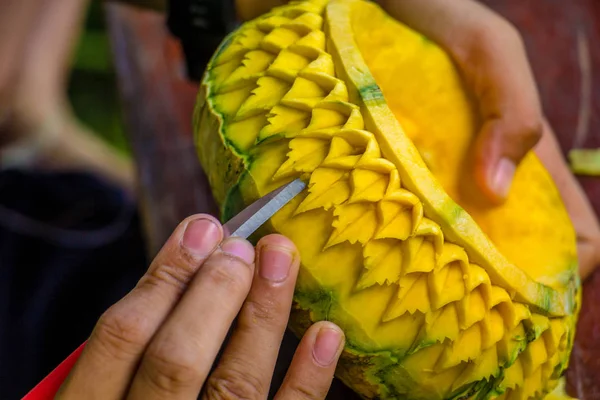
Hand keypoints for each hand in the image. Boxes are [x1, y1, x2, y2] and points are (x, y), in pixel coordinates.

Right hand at [56, 214, 344, 398]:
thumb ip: (120, 366)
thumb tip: (174, 283)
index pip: (120, 339)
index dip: (163, 276)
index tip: (202, 229)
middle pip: (176, 359)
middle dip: (214, 291)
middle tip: (245, 245)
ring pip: (235, 387)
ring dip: (263, 316)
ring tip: (283, 260)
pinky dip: (307, 382)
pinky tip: (325, 335)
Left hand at [379, 0, 599, 278]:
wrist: (385, 5)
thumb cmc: (441, 18)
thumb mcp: (490, 51)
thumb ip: (511, 111)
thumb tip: (496, 193)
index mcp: (533, 158)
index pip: (580, 236)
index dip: (569, 271)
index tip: (524, 291)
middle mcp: (494, 176)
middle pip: (520, 252)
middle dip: (501, 285)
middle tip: (455, 297)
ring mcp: (451, 177)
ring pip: (469, 242)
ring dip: (453, 267)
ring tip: (415, 279)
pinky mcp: (409, 171)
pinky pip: (418, 217)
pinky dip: (410, 238)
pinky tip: (383, 243)